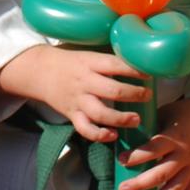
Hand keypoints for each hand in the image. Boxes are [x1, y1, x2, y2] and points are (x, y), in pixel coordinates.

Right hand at [0, 44, 147, 142]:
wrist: (39, 71)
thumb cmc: (71, 62)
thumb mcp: (88, 55)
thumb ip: (108, 61)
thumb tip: (140, 64)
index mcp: (89, 62)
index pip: (115, 65)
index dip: (134, 70)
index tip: (150, 74)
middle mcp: (84, 81)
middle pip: (112, 90)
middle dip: (134, 94)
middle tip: (147, 95)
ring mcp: (78, 99)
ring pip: (101, 113)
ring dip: (121, 118)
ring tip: (136, 119)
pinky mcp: (72, 114)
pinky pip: (85, 128)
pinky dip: (99, 135)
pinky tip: (112, 135)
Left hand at [117, 98, 189, 189]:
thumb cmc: (186, 112)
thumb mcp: (166, 114)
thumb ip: (150, 127)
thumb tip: (125, 134)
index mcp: (174, 137)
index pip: (154, 149)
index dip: (137, 156)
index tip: (121, 160)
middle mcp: (184, 154)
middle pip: (162, 173)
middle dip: (141, 183)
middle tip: (122, 189)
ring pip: (175, 188)